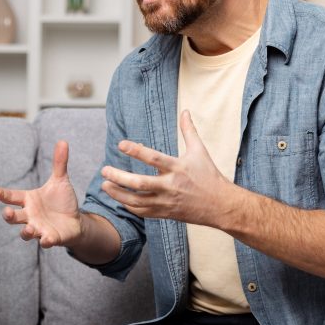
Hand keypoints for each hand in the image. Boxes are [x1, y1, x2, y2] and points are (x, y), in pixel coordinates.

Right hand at [0, 141, 82, 247]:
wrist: (76, 221)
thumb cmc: (62, 201)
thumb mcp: (61, 181)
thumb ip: (59, 163)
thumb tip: (63, 141)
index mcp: (29, 199)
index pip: (12, 196)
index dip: (3, 194)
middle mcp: (30, 215)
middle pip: (14, 216)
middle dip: (9, 216)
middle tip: (6, 212)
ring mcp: (39, 228)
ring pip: (26, 232)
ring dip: (26, 231)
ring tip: (29, 228)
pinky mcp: (50, 238)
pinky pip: (45, 241)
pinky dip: (45, 241)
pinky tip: (47, 239)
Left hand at [99, 110, 233, 226]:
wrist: (220, 205)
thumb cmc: (209, 175)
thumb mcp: (200, 151)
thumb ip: (189, 131)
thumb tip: (185, 110)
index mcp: (178, 168)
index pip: (153, 158)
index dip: (136, 151)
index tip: (120, 144)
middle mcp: (170, 186)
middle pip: (140, 183)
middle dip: (119, 178)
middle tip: (104, 170)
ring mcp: (166, 202)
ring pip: (137, 201)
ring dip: (118, 194)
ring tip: (104, 186)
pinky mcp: (165, 213)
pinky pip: (143, 212)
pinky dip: (129, 206)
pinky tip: (119, 198)